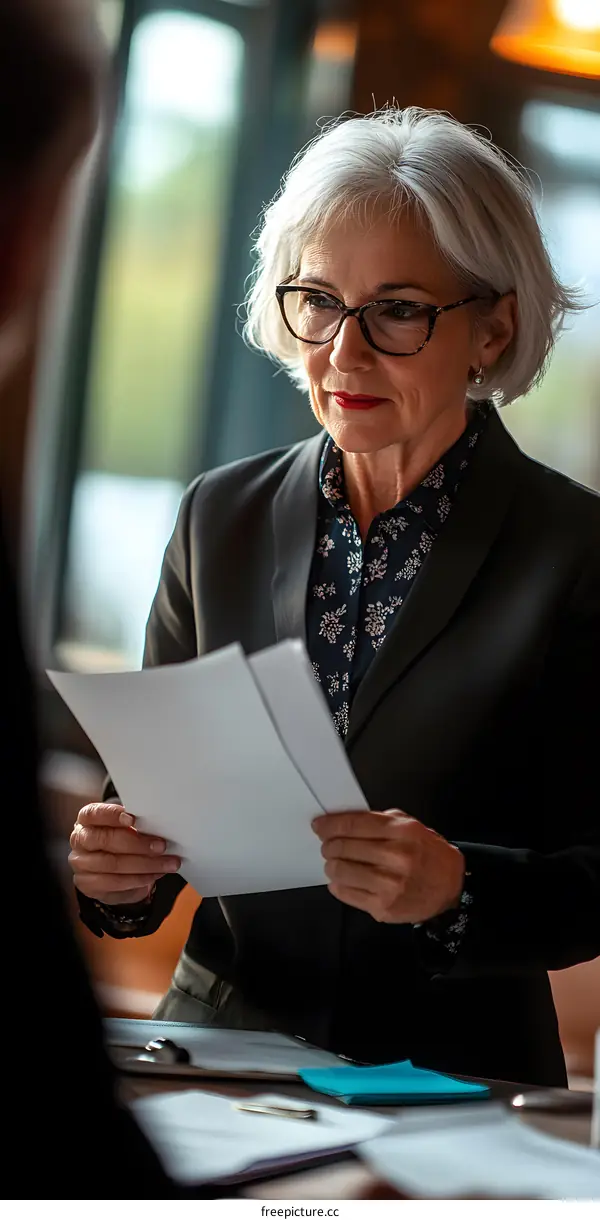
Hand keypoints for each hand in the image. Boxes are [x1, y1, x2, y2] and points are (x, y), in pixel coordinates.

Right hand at [69, 803, 180, 905]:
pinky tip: (153, 875)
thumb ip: (134, 826)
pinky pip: (115, 883)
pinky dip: (138, 879)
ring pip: (112, 864)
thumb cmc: (118, 840)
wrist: (107, 869)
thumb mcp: (124, 828)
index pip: (94, 814)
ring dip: (144, 864)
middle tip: (161, 846)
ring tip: (166, 863)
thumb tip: (157, 828)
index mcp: (86, 819)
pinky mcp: (88, 885)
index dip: (113, 815)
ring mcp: (81, 864)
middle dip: (137, 844)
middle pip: (105, 840)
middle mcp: (80, 840)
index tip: (134, 819)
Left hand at [312, 808, 464, 924]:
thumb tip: (344, 822)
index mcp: (402, 832)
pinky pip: (346, 893)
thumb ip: (380, 821)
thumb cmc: (428, 854)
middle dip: (329, 845)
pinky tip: (342, 880)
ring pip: (340, 871)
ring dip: (331, 865)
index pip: (354, 825)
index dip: (331, 824)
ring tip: (335, 863)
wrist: (450, 888)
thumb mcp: (411, 826)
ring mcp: (389, 885)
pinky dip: (338, 885)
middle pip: (343, 847)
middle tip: (328, 845)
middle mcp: (396, 857)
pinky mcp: (383, 907)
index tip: (319, 825)